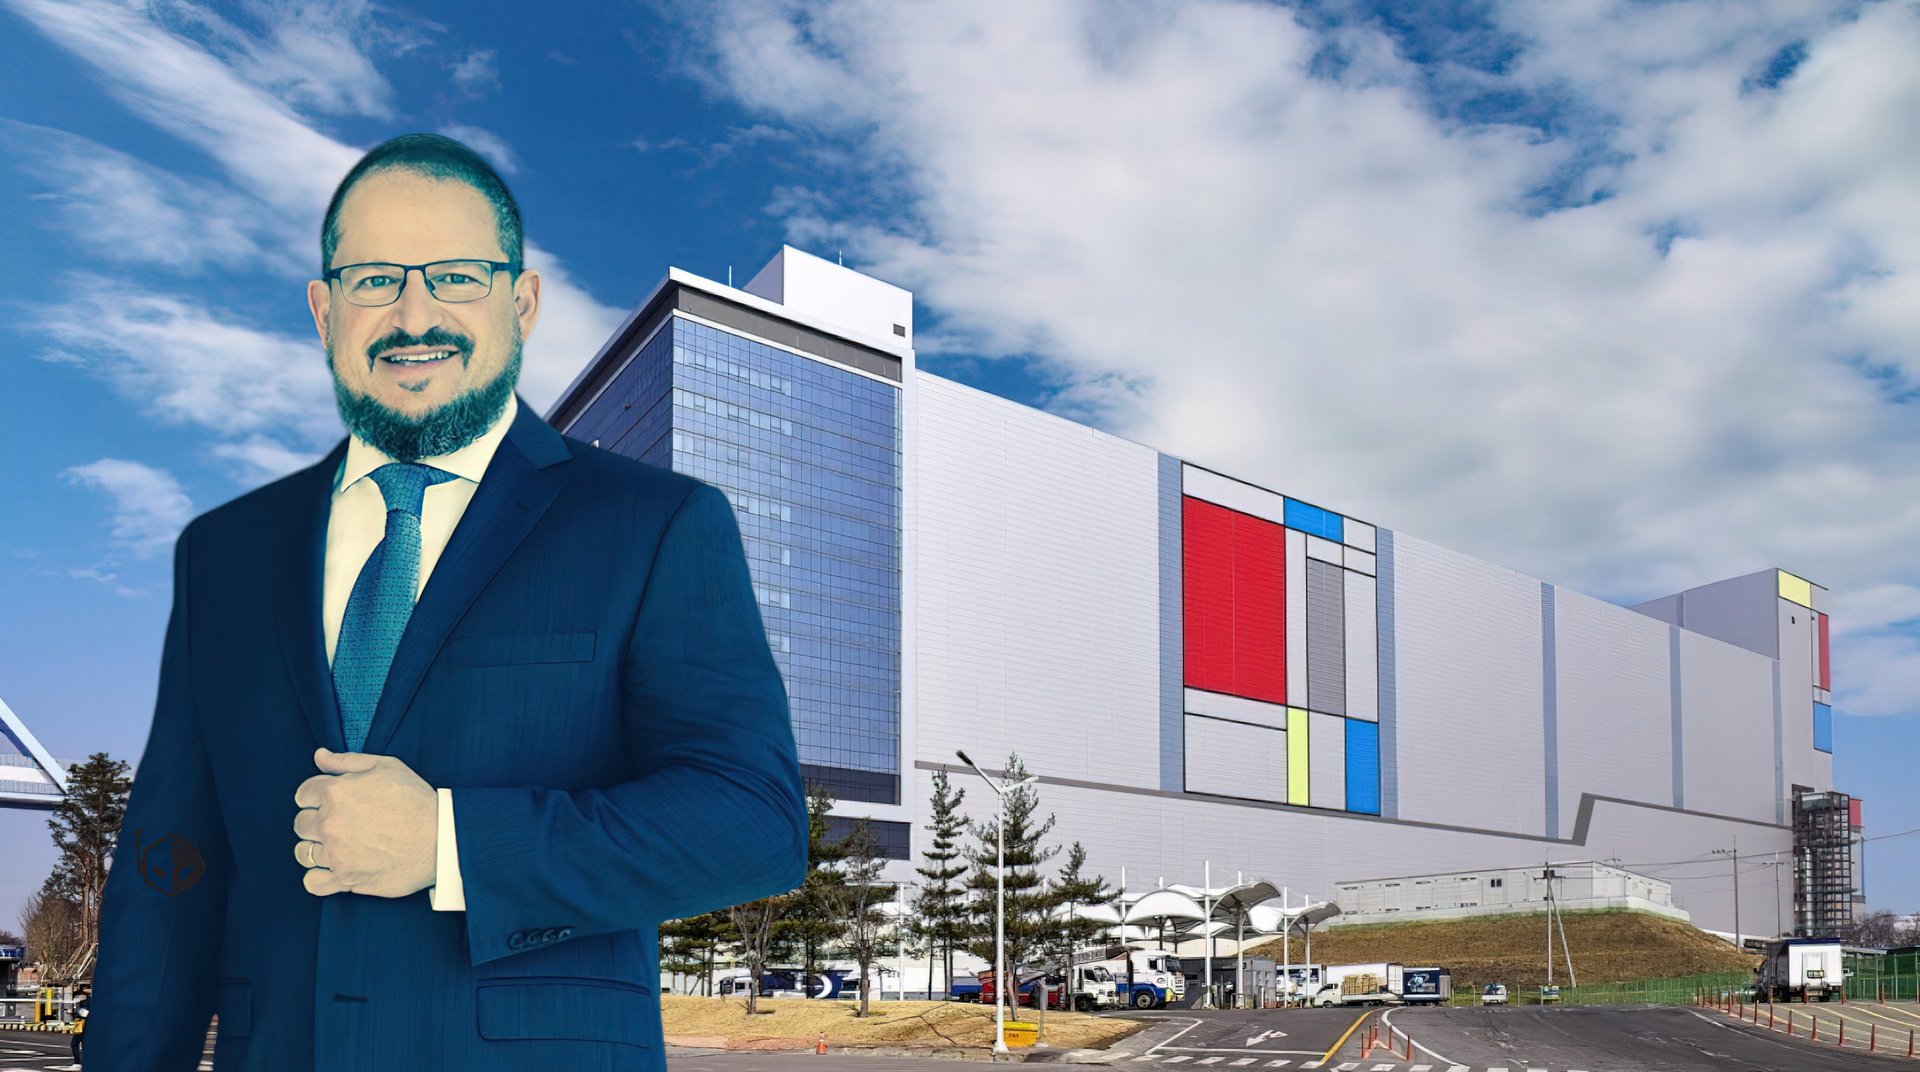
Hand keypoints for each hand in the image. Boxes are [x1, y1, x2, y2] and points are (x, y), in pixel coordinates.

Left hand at [293, 747, 436, 898]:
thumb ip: (347, 761)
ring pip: (303, 853)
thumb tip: (319, 756)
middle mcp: (330, 823)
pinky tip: (332, 869)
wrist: (441, 838)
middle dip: (315, 822)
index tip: (330, 802)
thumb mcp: (386, 767)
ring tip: (338, 846)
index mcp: (337, 792)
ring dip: (316, 849)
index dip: (316, 797)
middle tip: (339, 824)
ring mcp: (336, 853)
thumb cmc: (416, 800)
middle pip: (301, 824)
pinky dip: (318, 877)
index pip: (304, 794)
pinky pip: (312, 882)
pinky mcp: (345, 878)